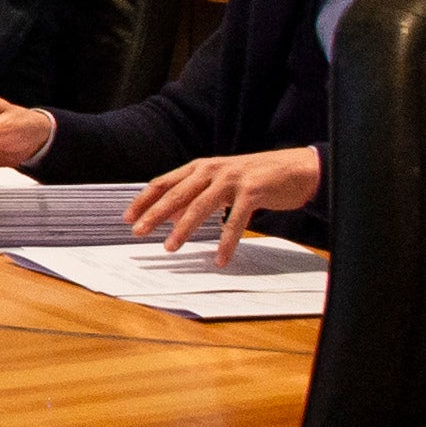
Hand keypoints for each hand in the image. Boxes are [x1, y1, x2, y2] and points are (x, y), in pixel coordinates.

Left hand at [132, 146, 318, 260]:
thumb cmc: (256, 178)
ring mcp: (233, 179)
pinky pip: (235, 221)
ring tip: (170, 247)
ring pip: (200, 206)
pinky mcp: (253, 191)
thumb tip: (169, 218)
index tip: (127, 218)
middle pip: (176, 194)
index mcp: (201, 167)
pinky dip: (226, 242)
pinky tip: (220, 259)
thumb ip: (196, 197)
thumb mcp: (221, 184)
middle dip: (154, 214)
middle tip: (137, 232)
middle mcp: (213, 170)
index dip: (144, 199)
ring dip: (183, 229)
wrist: (298, 169)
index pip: (163, 182)